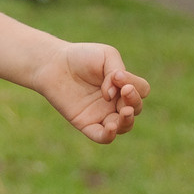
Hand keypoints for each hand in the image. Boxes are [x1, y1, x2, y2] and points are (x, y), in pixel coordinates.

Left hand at [30, 42, 149, 144]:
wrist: (53, 63)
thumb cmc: (81, 57)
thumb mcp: (106, 56)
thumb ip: (117, 73)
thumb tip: (112, 96)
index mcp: (123, 86)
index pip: (141, 90)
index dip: (135, 86)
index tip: (118, 76)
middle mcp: (115, 102)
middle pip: (136, 109)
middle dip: (133, 101)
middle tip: (124, 91)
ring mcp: (102, 114)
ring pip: (123, 126)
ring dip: (127, 121)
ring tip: (123, 111)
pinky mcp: (86, 123)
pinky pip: (102, 137)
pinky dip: (109, 135)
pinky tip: (110, 127)